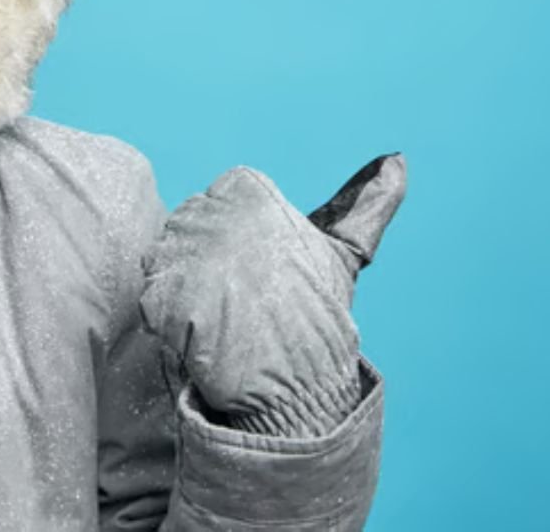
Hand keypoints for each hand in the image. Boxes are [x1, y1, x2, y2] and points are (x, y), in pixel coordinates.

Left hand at [139, 154, 405, 437]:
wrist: (301, 388)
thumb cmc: (320, 318)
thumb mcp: (342, 254)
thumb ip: (365, 204)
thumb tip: (399, 160)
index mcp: (249, 189)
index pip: (214, 201)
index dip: (231, 243)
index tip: (256, 273)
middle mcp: (216, 211)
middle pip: (185, 230)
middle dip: (204, 265)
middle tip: (240, 302)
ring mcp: (188, 253)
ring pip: (164, 262)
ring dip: (184, 293)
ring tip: (222, 318)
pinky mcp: (165, 295)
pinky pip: (151, 299)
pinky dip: (168, 322)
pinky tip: (202, 336)